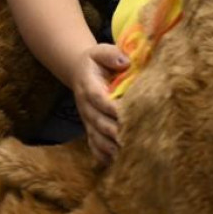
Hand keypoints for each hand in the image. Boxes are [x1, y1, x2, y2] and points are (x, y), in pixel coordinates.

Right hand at [71, 44, 128, 164]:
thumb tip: (125, 63)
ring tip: (128, 156)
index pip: (99, 98)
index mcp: (89, 86)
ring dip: (111, 147)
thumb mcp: (100, 51)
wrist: (78, 72)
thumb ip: (111, 55)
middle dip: (115, 132)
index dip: (111, 108)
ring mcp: (87, 119)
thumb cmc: (95, 61)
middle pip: (99, 122)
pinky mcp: (90, 128)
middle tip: (133, 140)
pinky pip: (93, 145)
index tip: (126, 115)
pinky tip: (116, 163)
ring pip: (96, 137)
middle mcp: (85, 106)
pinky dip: (103, 155)